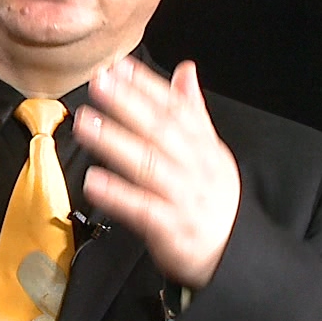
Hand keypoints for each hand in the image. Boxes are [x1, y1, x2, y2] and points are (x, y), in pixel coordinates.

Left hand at [74, 56, 239, 288]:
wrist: (234, 253)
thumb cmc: (212, 198)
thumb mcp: (210, 151)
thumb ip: (193, 111)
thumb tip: (185, 69)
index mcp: (203, 145)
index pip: (175, 108)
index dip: (147, 86)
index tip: (119, 67)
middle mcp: (194, 167)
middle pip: (160, 131)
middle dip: (128, 104)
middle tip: (99, 84)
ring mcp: (183, 197)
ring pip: (148, 165)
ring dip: (116, 142)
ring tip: (87, 124)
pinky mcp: (171, 229)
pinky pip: (143, 209)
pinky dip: (118, 195)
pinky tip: (93, 182)